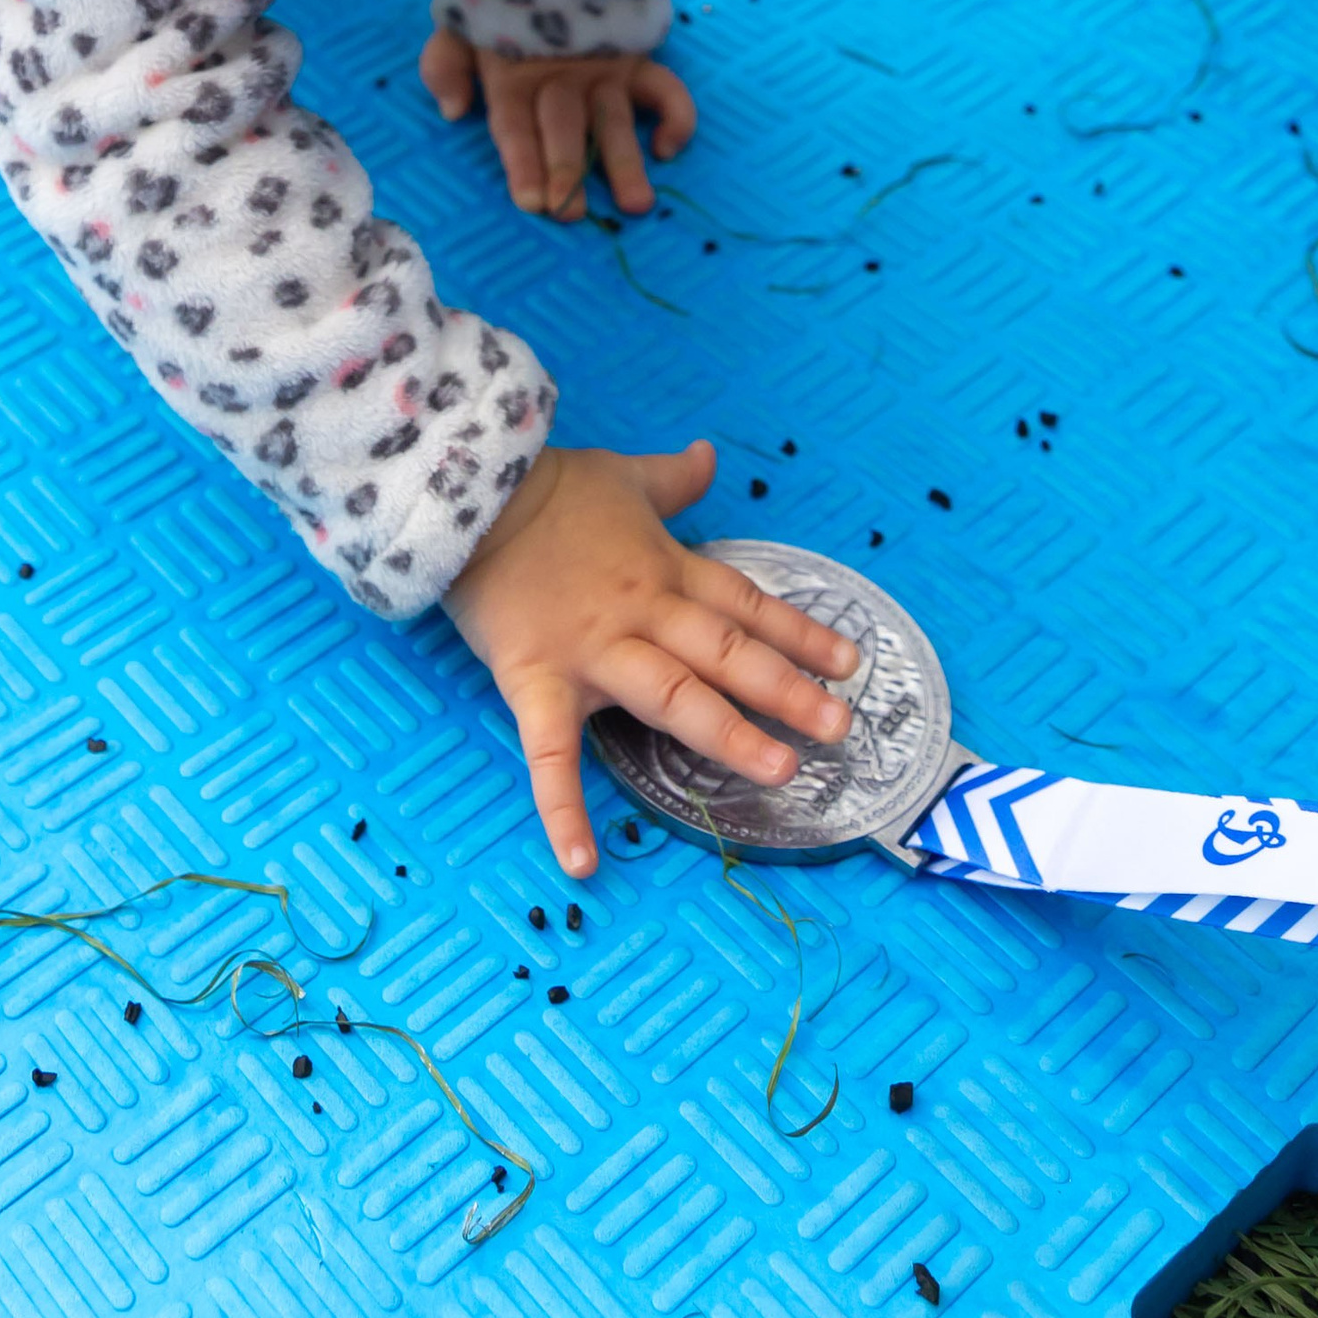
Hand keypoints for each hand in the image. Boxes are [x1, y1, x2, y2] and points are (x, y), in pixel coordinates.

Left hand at [420, 32, 694, 219]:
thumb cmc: (502, 2)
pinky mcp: (637, 58)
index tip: (530, 202)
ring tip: (636, 205)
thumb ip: (445, 64)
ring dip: (624, 163)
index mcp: (512, 72)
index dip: (522, 162)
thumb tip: (454, 110)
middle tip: (570, 211)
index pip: (515, 124)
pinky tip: (667, 149)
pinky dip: (675, 116)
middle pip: (563, 126)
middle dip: (566, 168)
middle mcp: (559, 76)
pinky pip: (665, 89)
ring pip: (613, 120)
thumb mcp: (460, 25)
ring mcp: (602, 69)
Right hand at [446, 444, 858, 874]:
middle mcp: (642, 614)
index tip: (851, 665)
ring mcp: (592, 651)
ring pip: (671, 695)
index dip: (800, 634)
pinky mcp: (536, 680)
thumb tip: (712, 454)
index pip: (745, 605)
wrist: (466, 492)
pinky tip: (583, 863)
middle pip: (724, 653)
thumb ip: (674, 479)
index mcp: (665, 569)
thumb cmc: (546, 487)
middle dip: (785, 690)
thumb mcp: (621, 475)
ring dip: (727, 734)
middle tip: (840, 729)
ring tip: (780, 771)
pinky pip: (551, 751)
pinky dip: (563, 808)